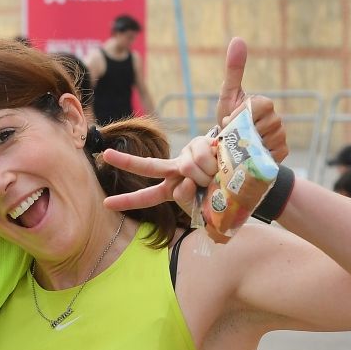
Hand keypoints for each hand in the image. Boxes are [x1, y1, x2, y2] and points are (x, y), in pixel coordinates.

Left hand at [101, 135, 218, 214]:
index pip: (146, 197)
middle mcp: (174, 170)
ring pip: (187, 168)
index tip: (106, 204)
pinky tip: (220, 164)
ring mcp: (186, 156)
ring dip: (205, 177)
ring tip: (216, 178)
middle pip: (146, 166)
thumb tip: (182, 182)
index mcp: (172, 189)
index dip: (127, 201)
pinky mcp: (199, 143)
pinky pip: (200, 158)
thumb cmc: (223, 195)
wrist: (245, 177)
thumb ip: (187, 199)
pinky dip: (212, 166)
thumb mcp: (203, 205)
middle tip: (105, 154)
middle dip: (125, 161)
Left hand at [212, 39, 288, 163]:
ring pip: (265, 142)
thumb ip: (233, 70)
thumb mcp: (227, 95)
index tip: (226, 122)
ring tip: (237, 146)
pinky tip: (247, 156)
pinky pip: (270, 156)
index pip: (258, 106)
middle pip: (260, 126)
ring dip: (247, 147)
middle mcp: (276, 119)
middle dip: (241, 133)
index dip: (239, 116)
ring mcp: (280, 136)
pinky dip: (256, 158)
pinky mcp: (281, 153)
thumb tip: (238, 38)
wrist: (229, 147)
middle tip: (230, 136)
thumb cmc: (227, 119)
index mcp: (265, 104)